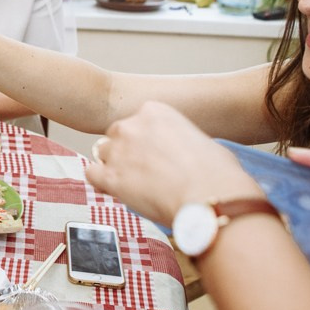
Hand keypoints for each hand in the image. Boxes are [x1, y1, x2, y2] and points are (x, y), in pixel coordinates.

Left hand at [85, 102, 262, 224]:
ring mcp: (118, 150)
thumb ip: (181, 140)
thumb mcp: (202, 141)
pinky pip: (92, 175)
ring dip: (114, 167)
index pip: (136, 122)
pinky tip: (117, 192)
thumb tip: (185, 153)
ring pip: (102, 154)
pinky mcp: (110, 176)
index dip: (143, 141)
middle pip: (117, 136)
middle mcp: (131, 125)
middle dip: (127, 153)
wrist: (212, 198)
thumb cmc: (217, 174)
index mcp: (154, 111)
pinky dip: (102, 183)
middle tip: (145, 172)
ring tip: (136, 185)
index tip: (153, 154)